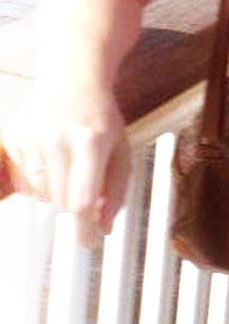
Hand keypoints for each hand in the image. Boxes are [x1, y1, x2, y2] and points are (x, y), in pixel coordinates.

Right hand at [1, 79, 130, 237]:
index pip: (81, 198)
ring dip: (56, 193)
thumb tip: (103, 228)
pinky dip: (39, 181)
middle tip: (85, 185)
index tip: (87, 243)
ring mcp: (30, 139)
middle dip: (75, 204)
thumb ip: (115, 191)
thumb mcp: (121, 150)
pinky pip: (24, 181)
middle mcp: (56, 140)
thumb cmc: (102, 119)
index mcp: (91, 141)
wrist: (72, 80)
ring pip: (41, 195)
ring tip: (69, 165)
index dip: (84, 226)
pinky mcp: (12, 139)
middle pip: (60, 201)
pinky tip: (51, 159)